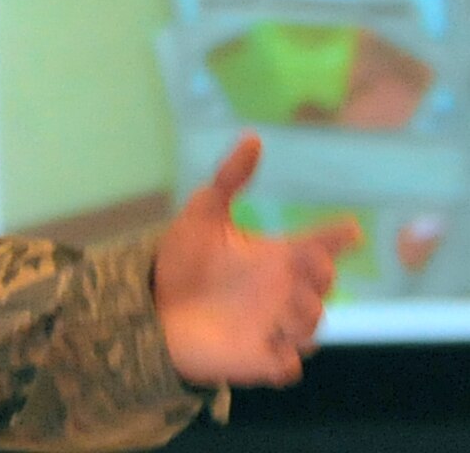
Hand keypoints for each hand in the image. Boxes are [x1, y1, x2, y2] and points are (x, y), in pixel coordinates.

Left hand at [154, 134, 359, 388]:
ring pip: (313, 328)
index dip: (338, 237)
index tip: (350, 229)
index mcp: (277, 256)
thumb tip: (254, 136)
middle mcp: (283, 291)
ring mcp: (273, 326)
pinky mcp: (258, 358)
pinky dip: (287, 359)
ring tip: (286, 308)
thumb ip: (231, 176)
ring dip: (307, 318)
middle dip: (322, 278)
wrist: (153, 305)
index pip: (320, 246)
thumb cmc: (184, 258)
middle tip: (307, 265)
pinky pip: (287, 366)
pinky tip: (275, 349)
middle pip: (323, 288)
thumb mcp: (205, 211)